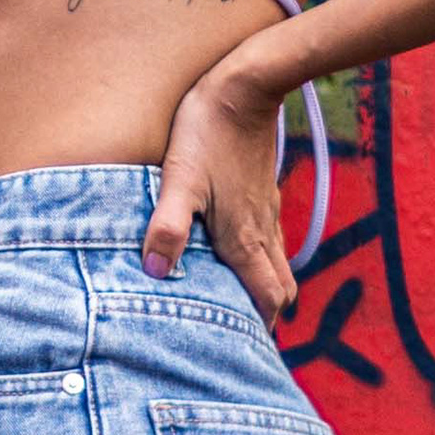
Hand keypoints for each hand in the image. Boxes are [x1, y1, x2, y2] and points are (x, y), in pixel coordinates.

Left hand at [147, 54, 294, 312]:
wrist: (246, 84)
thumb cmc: (208, 131)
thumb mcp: (179, 178)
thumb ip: (168, 226)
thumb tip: (156, 272)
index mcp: (244, 237)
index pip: (268, 298)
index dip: (260, 327)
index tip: (244, 350)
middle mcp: (262, 230)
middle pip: (279, 288)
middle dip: (265, 314)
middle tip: (241, 331)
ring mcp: (267, 210)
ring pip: (276, 263)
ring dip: (262, 286)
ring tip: (237, 301)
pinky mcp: (263, 192)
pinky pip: (270, 238)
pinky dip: (260, 258)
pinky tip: (234, 249)